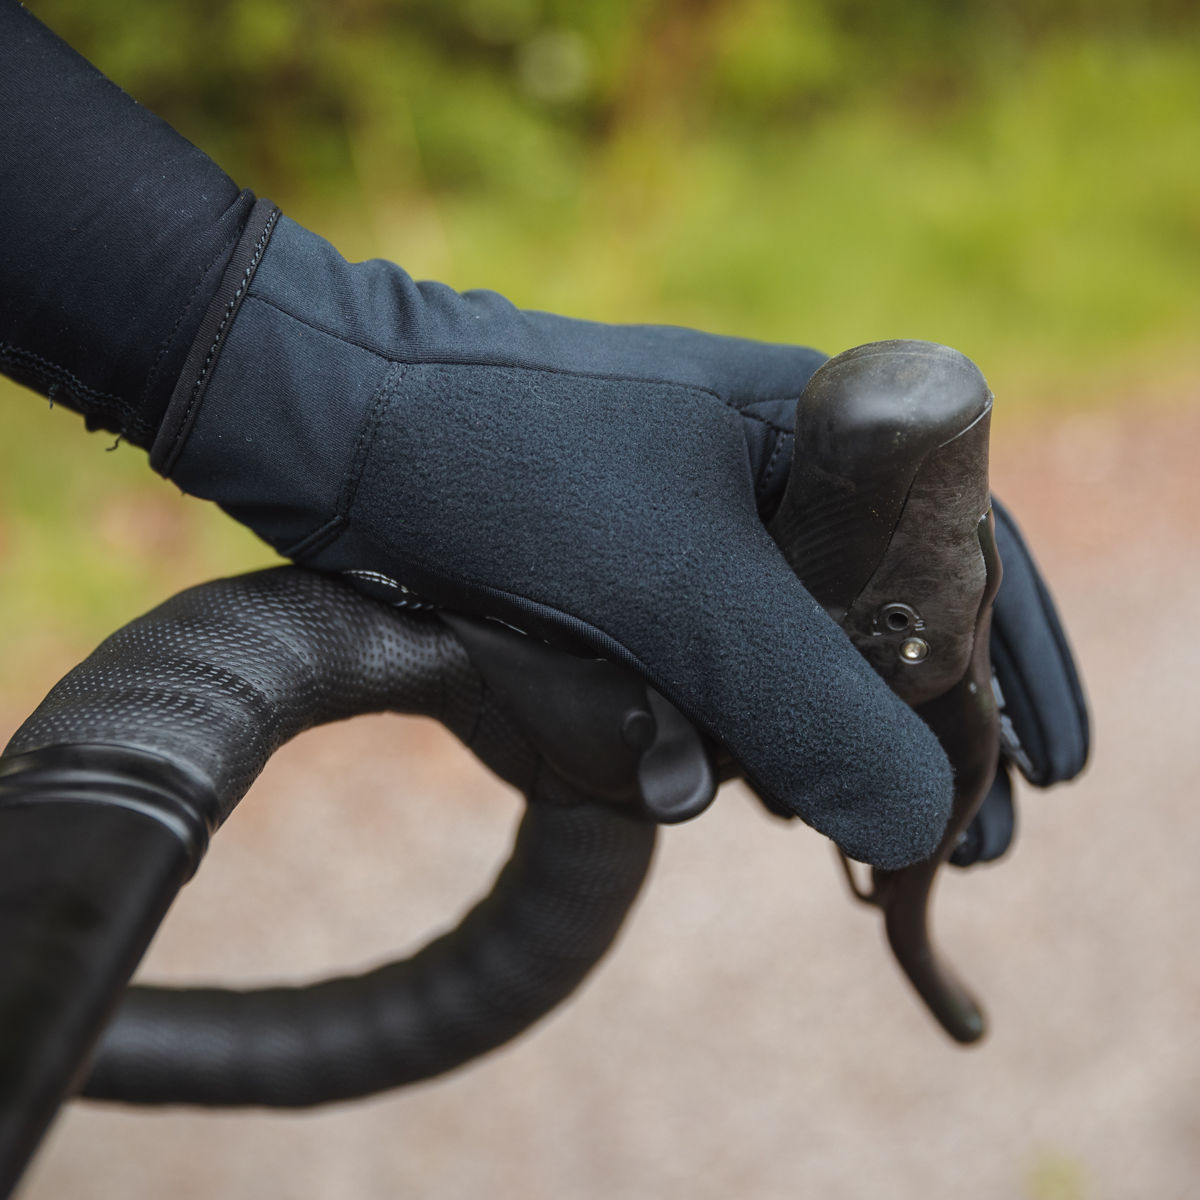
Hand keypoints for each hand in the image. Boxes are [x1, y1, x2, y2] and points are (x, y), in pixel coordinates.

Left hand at [152, 210, 954, 867]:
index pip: (968, 558)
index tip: (1046, 776)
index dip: (1012, 673)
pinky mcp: (620, 581)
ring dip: (768, 736)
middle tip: (924, 836)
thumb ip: (815, 706)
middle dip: (887, 729)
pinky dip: (687, 727)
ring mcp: (693, 535)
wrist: (339, 427)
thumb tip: (925, 821)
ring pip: (779, 667)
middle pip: (878, 629)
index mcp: (825, 439)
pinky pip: (692, 674)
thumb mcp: (685, 591)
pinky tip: (665, 761)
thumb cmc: (514, 468)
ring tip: (753, 787)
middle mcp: (774, 484)